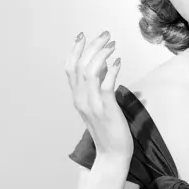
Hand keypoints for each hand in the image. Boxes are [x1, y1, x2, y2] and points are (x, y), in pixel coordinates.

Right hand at [65, 31, 132, 159]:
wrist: (113, 154)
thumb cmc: (109, 129)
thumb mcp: (99, 104)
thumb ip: (99, 86)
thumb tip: (106, 66)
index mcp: (77, 97)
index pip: (70, 68)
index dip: (74, 50)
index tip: (82, 36)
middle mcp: (81, 99)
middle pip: (79, 65)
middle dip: (91, 46)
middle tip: (105, 34)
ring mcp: (92, 104)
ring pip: (90, 71)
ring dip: (101, 54)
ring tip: (113, 44)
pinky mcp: (106, 109)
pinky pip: (105, 84)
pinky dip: (111, 70)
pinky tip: (118, 62)